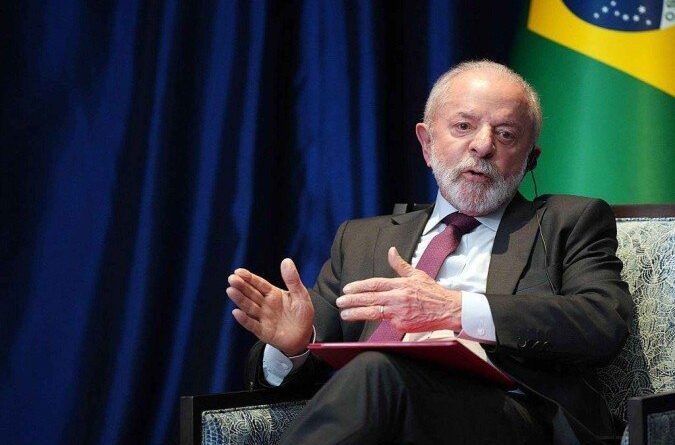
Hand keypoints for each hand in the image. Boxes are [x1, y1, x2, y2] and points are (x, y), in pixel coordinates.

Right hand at [227, 258, 313, 355]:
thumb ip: (292, 280)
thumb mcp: (301, 294)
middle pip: (251, 294)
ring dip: (240, 299)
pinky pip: (252, 325)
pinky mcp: (263, 331)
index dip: (249, 278)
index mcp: (273, 294)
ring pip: (249, 307)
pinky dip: (244, 319)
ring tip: (231, 290)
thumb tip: (286, 260)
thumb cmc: (302, 314)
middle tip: (231, 279)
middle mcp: (265, 305)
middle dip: (241, 286)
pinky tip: (236, 312)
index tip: (239, 271)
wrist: (304, 336)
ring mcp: (263, 318)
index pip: (259, 284)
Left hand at [336, 247, 461, 331]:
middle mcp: (397, 298)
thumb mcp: (416, 274)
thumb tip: (391, 251)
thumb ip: (400, 265)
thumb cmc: (432, 292)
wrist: (448, 310)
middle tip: (339, 302)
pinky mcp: (402, 325)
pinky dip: (378, 320)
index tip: (347, 289)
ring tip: (345, 314)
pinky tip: (367, 320)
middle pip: (370, 298)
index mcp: (400, 284)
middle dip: (352, 300)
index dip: (358, 286)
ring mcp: (399, 313)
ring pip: (373, 313)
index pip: (374, 284)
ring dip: (356, 313)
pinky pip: (386, 322)